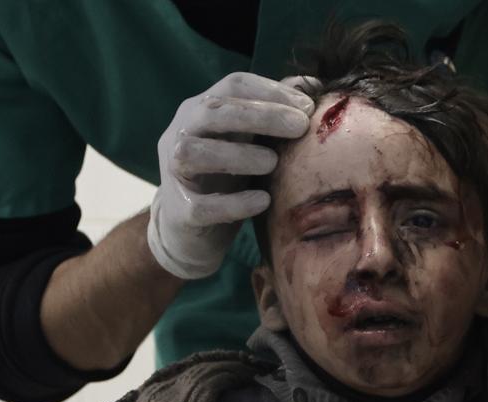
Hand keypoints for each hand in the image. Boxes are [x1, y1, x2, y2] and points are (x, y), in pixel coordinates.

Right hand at [148, 72, 316, 278]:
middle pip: (213, 111)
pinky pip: (202, 205)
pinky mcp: (180, 211)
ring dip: (238, 155)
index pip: (232, 86)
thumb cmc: (227, 178)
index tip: (307, 107)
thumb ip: (274, 112)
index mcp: (200, 110)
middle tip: (300, 126)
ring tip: (274, 163)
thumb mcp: (249, 140)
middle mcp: (180, 133)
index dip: (270, 91)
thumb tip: (313, 85)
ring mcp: (174, 172)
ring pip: (194, 153)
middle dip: (260, 116)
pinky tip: (262, 201)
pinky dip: (233, 203)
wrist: (194, 230)